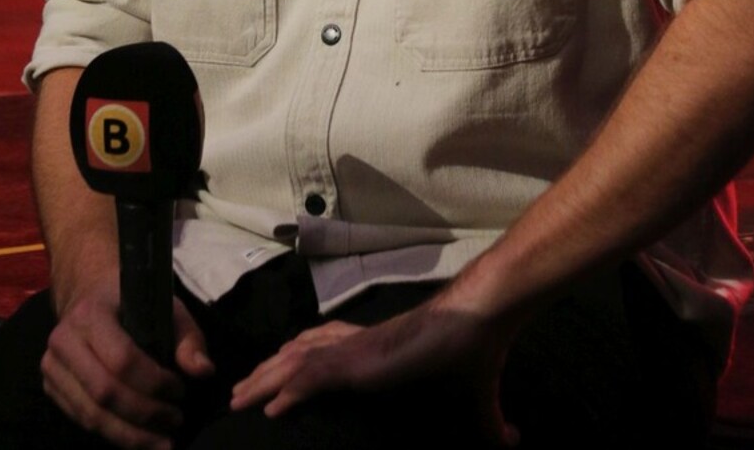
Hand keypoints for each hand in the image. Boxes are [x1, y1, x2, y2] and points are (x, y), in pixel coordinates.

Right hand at [41, 283, 212, 448]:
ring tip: (162, 441)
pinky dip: (113, 434)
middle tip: (175, 422)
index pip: (122, 360)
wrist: (89, 294)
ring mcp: (52, 367)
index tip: (180, 392)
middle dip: (144, 415)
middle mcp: (63, 340)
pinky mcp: (51, 387)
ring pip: (91, 414)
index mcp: (90, 313)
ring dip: (130, 435)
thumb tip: (203, 372)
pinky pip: (82, 420)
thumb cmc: (134, 302)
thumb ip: (188, 338)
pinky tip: (139, 438)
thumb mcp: (167, 307)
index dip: (154, 384)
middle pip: (105, 393)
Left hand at [230, 295, 518, 446]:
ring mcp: (359, 350)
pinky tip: (270, 410)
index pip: (327, 347)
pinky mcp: (363, 362)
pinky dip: (289, 391)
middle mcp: (360, 343)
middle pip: (299, 354)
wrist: (481, 316)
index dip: (298, 361)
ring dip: (265, 381)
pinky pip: (314, 377)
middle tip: (239, 392)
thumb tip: (514, 441)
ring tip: (239, 400)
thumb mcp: (479, 397)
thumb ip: (488, 421)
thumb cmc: (478, 348)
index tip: (277, 380)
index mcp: (379, 347)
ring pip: (296, 363)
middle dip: (267, 373)